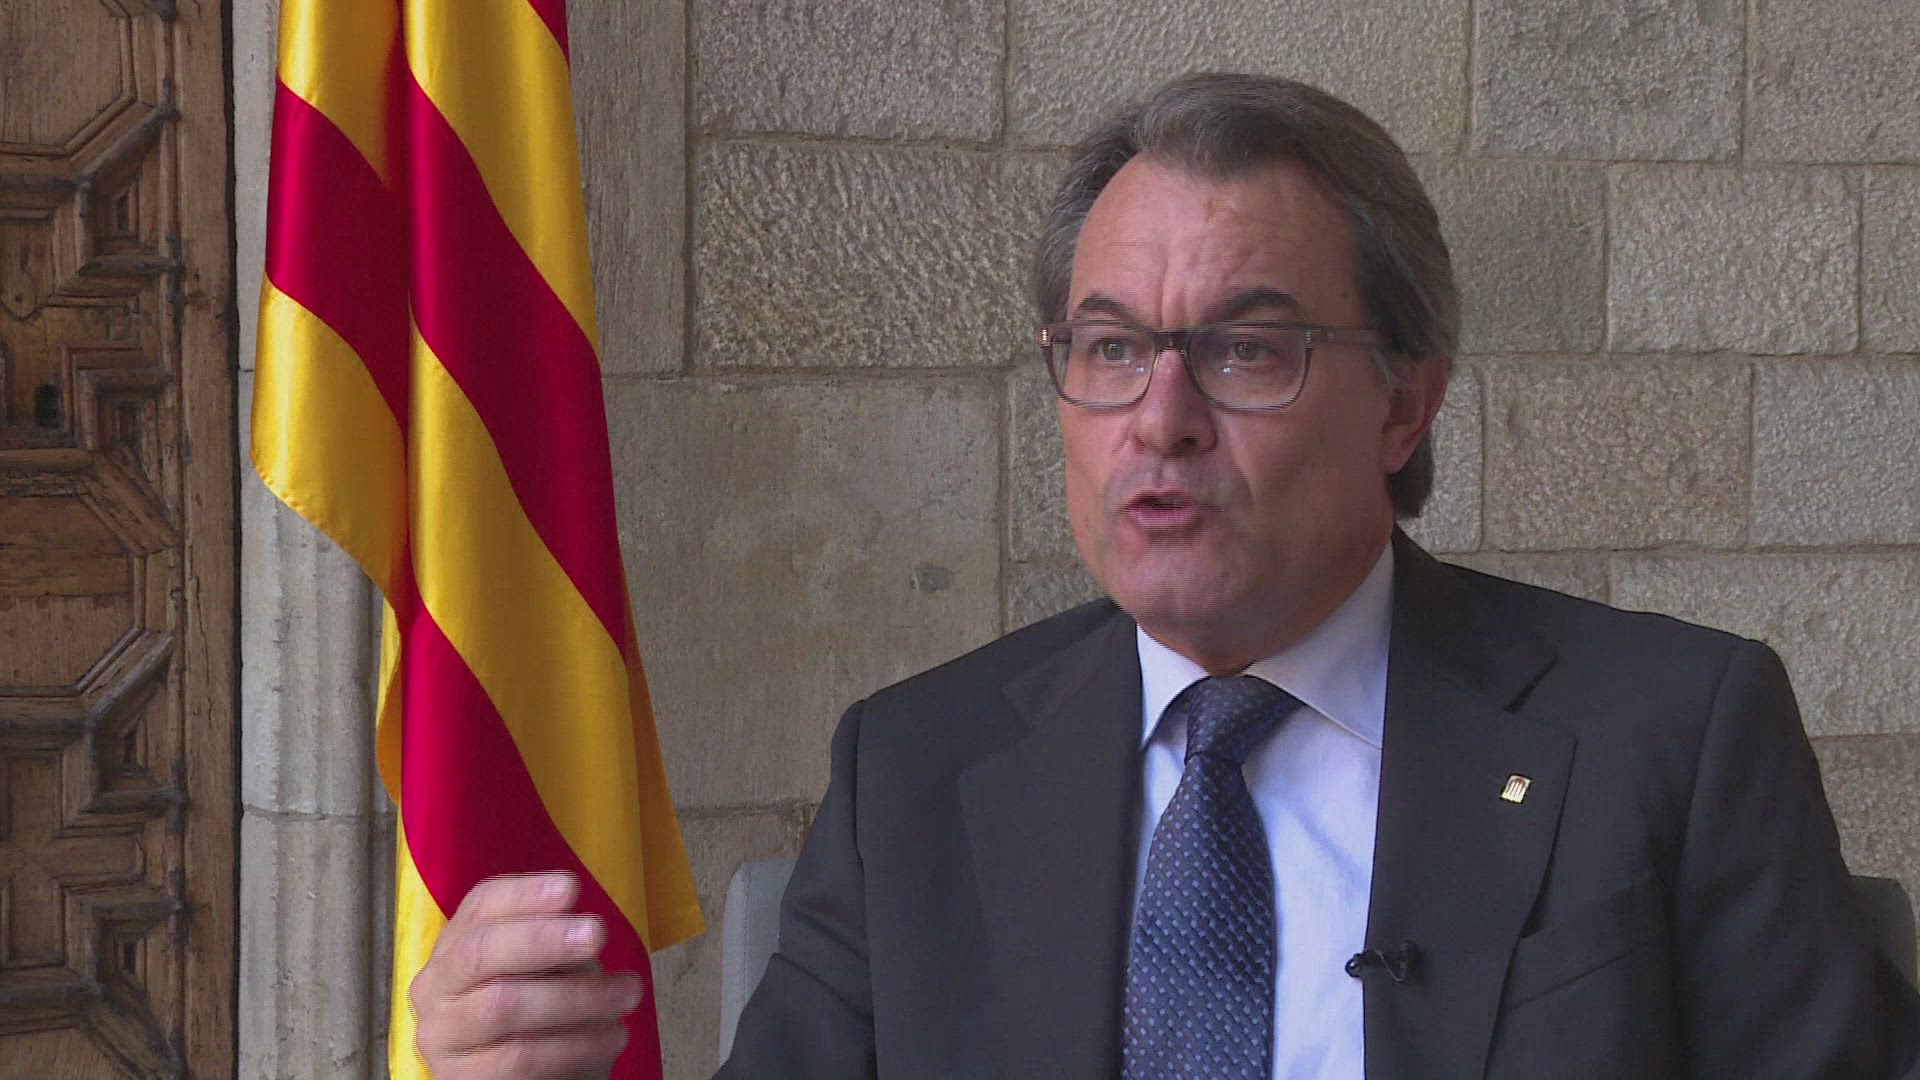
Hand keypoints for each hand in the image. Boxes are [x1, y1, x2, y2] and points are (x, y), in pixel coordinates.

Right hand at [410, 872, 645, 1077]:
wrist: (538, 1077)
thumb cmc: (545, 1014)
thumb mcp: (548, 969)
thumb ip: (555, 945)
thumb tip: (583, 930)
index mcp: (455, 946)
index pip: (479, 906)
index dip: (524, 894)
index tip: (570, 888)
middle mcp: (436, 988)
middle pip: (480, 952)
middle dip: (542, 939)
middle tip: (597, 934)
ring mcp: (442, 1037)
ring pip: (503, 1006)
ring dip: (576, 996)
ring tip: (626, 993)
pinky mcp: (462, 1079)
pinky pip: (520, 1059)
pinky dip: (575, 1044)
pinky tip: (611, 1035)